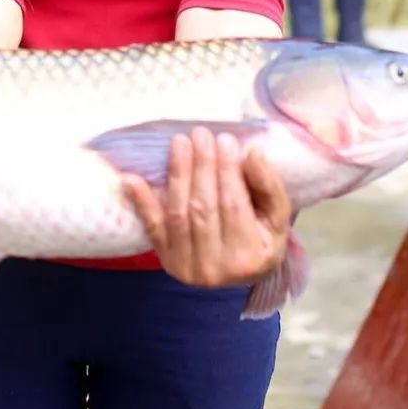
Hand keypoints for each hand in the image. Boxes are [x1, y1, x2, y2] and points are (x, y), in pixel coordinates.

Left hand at [121, 129, 290, 287]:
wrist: (239, 274)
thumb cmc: (261, 239)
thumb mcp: (276, 218)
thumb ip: (269, 187)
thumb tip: (252, 154)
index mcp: (250, 257)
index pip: (234, 206)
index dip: (227, 171)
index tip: (225, 139)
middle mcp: (216, 267)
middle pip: (203, 208)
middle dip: (201, 167)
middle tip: (200, 134)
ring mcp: (187, 266)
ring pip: (178, 214)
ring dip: (177, 174)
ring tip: (179, 143)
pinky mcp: (167, 260)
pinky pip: (153, 229)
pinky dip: (142, 203)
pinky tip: (131, 179)